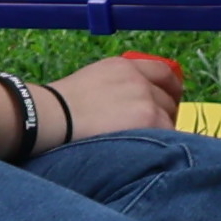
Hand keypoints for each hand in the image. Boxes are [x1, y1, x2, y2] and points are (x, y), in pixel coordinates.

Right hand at [56, 50, 185, 141]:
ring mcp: (145, 98)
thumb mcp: (91, 81)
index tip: (170, 99)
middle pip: (167, 97)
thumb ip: (116, 86)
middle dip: (164, 113)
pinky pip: (167, 133)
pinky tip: (149, 153)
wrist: (50, 117)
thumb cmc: (59, 107)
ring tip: (147, 146)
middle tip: (155, 130)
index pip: (162, 72)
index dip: (170, 87)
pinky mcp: (149, 119)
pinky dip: (162, 144)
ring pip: (168, 117)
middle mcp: (139, 79)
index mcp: (124, 66)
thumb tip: (128, 104)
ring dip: (161, 131)